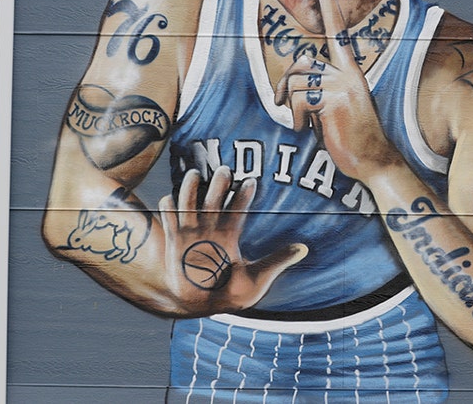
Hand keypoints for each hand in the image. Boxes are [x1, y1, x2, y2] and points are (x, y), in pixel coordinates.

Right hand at [158, 166, 307, 312]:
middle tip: (224, 169)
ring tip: (194, 174)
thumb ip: (278, 261)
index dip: (244, 195)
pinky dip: (168, 208)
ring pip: (190, 202)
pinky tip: (170, 199)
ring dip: (191, 188)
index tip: (251, 181)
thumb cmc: (233, 292)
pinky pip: (169, 219)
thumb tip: (304, 249)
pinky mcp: (174, 242)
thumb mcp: (258, 278)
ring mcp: (191, 234)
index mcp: (230, 236)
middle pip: (214, 199)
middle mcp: (210, 230)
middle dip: (218, 184)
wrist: (203, 303)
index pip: (239, 210)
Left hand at [274, 0, 402, 179]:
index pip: (338, 32)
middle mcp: (348, 73)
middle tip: (283, 106)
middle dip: (284, 86)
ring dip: (291, 108)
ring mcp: (343, 85)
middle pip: (300, 63)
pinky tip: (310, 132)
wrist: (374, 160)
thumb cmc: (350, 137)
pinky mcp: (335, 100)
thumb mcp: (335, 107)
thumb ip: (318, 89)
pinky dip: (298, 119)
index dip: (330, 5)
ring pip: (296, 83)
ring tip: (305, 125)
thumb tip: (290, 87)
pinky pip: (300, 100)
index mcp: (350, 71)